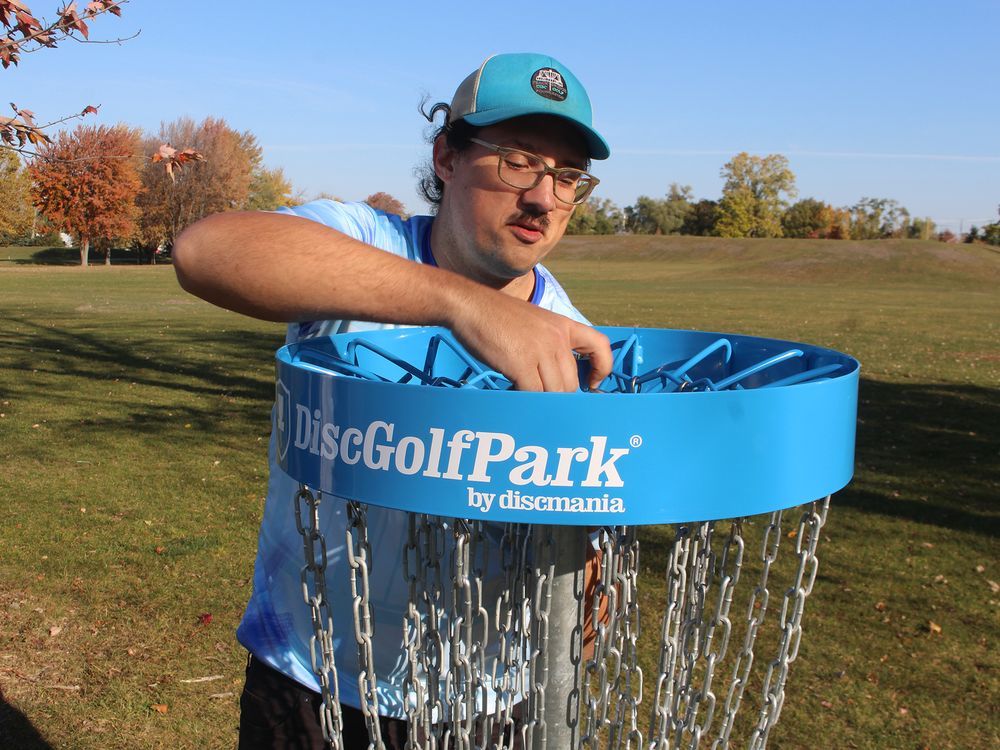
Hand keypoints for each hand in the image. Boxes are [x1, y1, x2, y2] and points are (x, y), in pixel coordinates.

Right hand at [447, 289, 611, 391]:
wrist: (470, 305)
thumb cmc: (497, 316)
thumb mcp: (535, 322)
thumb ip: (550, 344)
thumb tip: (555, 376)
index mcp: (563, 325)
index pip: (599, 346)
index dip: (602, 369)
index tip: (591, 384)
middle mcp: (557, 338)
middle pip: (571, 383)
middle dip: (557, 396)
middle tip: (541, 397)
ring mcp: (541, 350)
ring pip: (554, 392)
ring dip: (540, 400)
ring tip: (525, 394)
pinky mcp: (522, 363)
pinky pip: (533, 394)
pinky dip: (525, 399)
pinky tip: (514, 393)